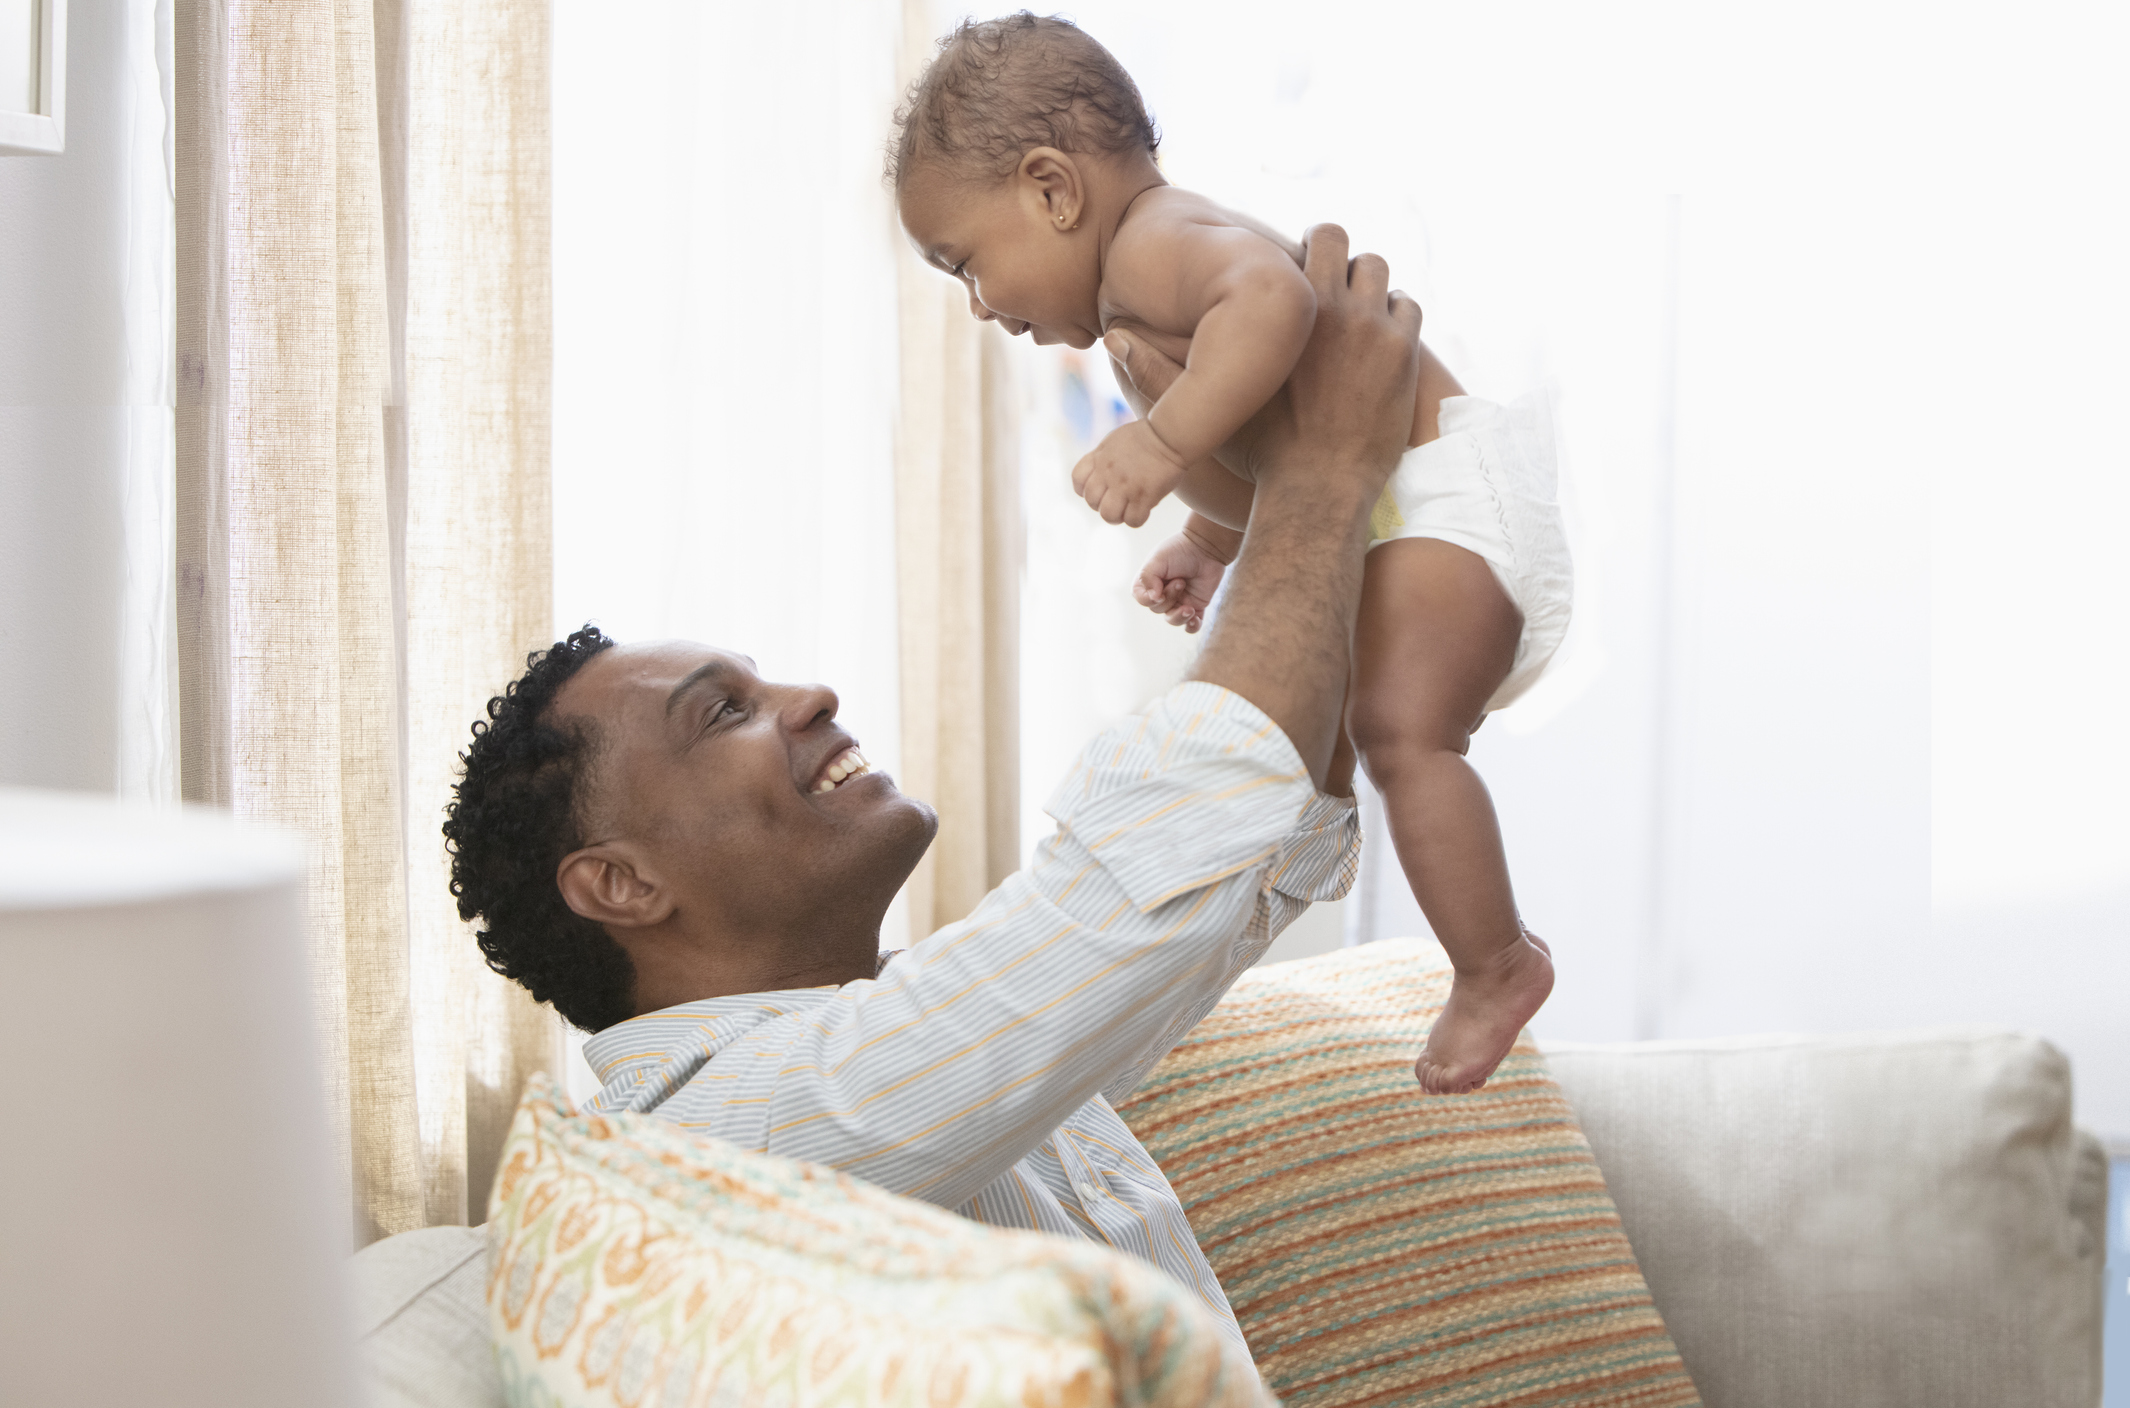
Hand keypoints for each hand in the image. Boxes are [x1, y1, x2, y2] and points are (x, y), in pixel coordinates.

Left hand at [1071, 419, 1189, 526]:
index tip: (1099, 490)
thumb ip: (1101, 458)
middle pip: (1092, 501)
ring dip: (1117, 516)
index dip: (1085, 490)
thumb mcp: (1113, 441)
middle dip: (1102, 505)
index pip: (1078, 480)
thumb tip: (1098, 474)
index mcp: (1099, 458)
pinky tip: (1145, 510)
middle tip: (1118, 502)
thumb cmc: (1146, 436)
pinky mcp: (1144, 496)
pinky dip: (1137, 519)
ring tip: (1128, 510)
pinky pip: (1133, 520)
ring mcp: (1125, 486)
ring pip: (1108, 515)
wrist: (1169, 434)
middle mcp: (1107, 473)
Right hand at [1107, 228, 1421, 496]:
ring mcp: (1376, 331)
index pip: (1320, 234)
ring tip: (1355, 312)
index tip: (1305, 264)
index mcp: (1292, 308)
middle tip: (1331, 284)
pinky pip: (1409, 309)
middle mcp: (1338, 308)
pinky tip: (1379, 341)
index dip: (1314, 245)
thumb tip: (1113, 338)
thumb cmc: (1262, 454)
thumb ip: (1156, 374)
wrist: (1317, 492)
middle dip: (1341, 258)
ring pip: (1383, 273)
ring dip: (1370, 287)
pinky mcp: (1403, 358)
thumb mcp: (1206, 410)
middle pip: (1353, 242)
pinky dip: (1396, 317)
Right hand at [1132, 531, 1228, 632]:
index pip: (1141, 599)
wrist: (1207, 547)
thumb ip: (1147, 577)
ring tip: (1190, 607)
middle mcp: (1163, 593)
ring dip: (1179, 616)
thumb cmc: (1180, 550)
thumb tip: (1154, 599)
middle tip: (1181, 581)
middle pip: (1158, 609)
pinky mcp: (1196, 606)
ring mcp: (1180, 601)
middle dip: (1169, 598)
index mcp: (1150, 582)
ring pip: (1172, 620)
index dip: (1148, 600)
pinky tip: (1195, 619)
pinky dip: (1192, 626)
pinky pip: (1191, 625)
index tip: (1159, 592)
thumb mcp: (1157, 559)